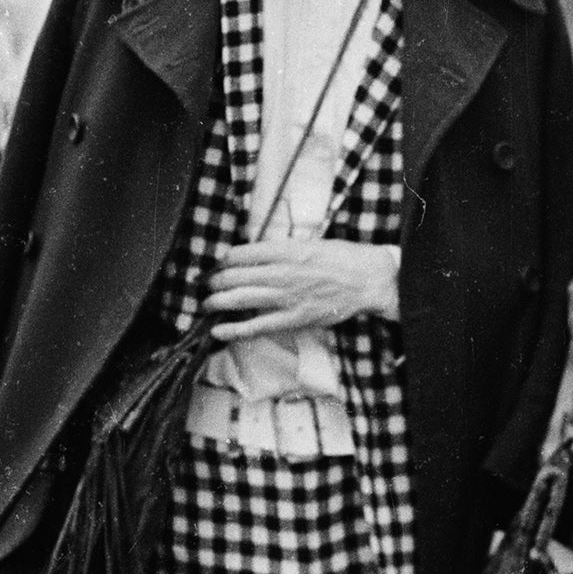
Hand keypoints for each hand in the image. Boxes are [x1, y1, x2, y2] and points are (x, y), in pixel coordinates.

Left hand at [205, 237, 396, 341]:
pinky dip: (234, 329)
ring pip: (239, 299)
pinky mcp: (294, 319)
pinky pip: (257, 326)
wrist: (368, 279)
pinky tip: (218, 330)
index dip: (221, 260)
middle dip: (213, 281)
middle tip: (204, 285)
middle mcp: (281, 272)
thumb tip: (256, 257)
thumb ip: (281, 251)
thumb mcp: (308, 243)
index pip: (239, 254)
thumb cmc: (343, 258)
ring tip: (204, 305)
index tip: (215, 264)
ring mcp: (286, 297)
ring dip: (216, 302)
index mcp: (284, 250)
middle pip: (233, 276)